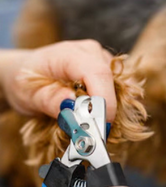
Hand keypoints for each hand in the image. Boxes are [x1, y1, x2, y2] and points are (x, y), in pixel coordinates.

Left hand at [0, 40, 116, 120]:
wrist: (26, 73)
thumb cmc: (25, 82)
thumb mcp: (29, 96)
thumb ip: (52, 101)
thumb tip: (75, 107)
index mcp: (69, 53)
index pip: (98, 73)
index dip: (104, 101)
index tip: (101, 127)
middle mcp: (91, 52)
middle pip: (112, 81)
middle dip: (107, 110)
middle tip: (94, 133)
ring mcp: (103, 59)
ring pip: (120, 87)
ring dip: (109, 109)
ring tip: (90, 123)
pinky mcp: (109, 70)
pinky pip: (119, 90)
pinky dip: (110, 106)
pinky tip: (95, 114)